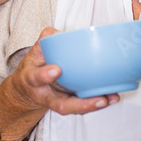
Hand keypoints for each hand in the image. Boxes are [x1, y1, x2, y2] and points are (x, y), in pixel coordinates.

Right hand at [0, 28, 120, 140]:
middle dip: (80, 104)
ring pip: (75, 108)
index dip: (45, 75)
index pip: (36, 77)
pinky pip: (83, 105)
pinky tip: (112, 97)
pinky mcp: (69, 104)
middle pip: (61, 104)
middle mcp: (45, 95)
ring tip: (110, 98)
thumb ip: (46, 40)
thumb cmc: (35, 66)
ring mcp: (58, 102)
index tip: (56, 70)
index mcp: (32, 78)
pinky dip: (98, 102)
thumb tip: (58, 32)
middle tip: (100, 98)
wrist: (28, 88)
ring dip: (94, 105)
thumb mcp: (34, 52)